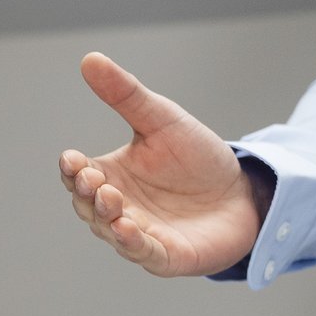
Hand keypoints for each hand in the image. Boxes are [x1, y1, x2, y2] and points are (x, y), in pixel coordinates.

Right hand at [58, 52, 263, 277]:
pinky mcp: (164, 255)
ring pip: (109, 230)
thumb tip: (90, 59)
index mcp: (110, 176)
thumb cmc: (197, 159)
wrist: (244, 191)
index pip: (77, 175)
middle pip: (86, 204)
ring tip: (110, 197)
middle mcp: (117, 208)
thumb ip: (125, 95)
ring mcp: (138, 234)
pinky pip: (141, 252)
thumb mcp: (161, 119)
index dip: (71, 169)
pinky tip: (126, 229)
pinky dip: (131, 242)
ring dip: (105, 215)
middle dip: (85, 192)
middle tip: (91, 178)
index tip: (71, 158)